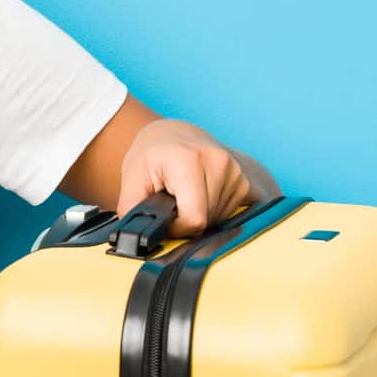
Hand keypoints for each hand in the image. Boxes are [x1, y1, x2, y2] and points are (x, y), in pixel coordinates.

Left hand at [116, 118, 264, 238]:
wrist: (173, 135)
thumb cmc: (151, 156)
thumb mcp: (132, 178)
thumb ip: (133, 211)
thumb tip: (137, 240)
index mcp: (189, 160)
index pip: (194, 219)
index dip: (176, 227)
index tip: (165, 215)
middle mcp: (218, 162)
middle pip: (207, 221)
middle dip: (187, 221)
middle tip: (174, 201)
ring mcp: (236, 170)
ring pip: (220, 219)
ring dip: (202, 216)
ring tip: (187, 195)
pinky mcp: (245, 180)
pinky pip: (232, 214)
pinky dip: (215, 212)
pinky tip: (203, 195)